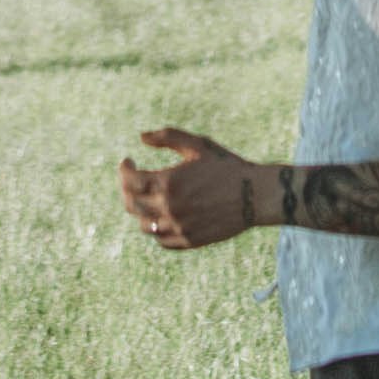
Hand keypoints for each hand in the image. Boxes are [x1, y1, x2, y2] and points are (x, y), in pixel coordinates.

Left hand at [119, 127, 268, 251]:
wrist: (255, 195)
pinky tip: (161, 216)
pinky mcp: (189, 241)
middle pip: (131, 204)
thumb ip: (168, 138)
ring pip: (145, 225)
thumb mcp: (198, 145)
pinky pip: (162, 240)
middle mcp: (169, 208)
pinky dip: (156, 229)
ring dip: (140, 210)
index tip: (127, 162)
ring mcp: (179, 227)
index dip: (123, 170)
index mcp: (168, 182)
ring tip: (147, 197)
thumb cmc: (226, 166)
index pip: (129, 181)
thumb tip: (141, 137)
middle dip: (126, 189)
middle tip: (131, 180)